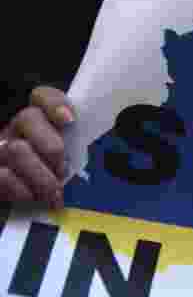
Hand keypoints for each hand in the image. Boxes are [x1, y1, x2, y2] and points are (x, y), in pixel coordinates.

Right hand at [0, 86, 74, 207]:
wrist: (24, 201)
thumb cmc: (54, 177)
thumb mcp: (69, 157)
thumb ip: (74, 144)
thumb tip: (81, 143)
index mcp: (39, 120)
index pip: (43, 96)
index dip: (54, 103)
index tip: (70, 120)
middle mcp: (15, 129)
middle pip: (28, 118)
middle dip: (52, 147)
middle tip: (64, 169)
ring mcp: (0, 149)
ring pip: (16, 148)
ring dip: (41, 174)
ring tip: (53, 191)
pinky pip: (4, 176)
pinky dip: (23, 190)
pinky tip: (32, 197)